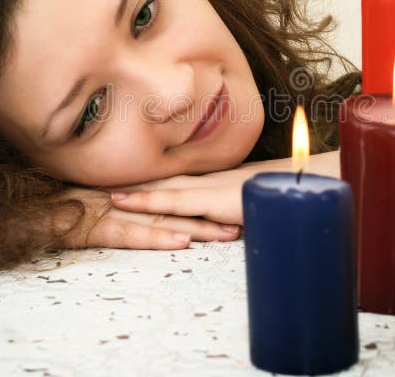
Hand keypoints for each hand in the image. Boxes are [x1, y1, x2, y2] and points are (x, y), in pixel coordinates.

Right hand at [52, 188, 240, 249]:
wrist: (27, 209)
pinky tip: (181, 241)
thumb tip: (154, 204)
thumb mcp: (106, 200)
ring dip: (199, 227)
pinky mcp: (100, 228)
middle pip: (180, 205)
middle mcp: (131, 198)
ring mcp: (117, 212)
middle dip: (215, 213)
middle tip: (246, 218)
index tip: (237, 203)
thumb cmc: (66, 205)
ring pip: (165, 220)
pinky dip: (158, 238)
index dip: (209, 199)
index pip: (179, 194)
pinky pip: (134, 234)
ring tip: (228, 234)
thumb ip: (133, 200)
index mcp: (135, 191)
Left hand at [107, 150, 341, 224]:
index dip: (138, 178)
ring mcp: (208, 188)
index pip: (169, 177)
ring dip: (123, 188)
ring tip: (86, 188)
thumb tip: (227, 216)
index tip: (107, 178)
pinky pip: (174, 201)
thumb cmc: (289, 192)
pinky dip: (147, 200)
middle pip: (155, 178)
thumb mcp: (257, 200)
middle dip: (120, 180)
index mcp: (213, 180)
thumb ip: (239, 204)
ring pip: (155, 187)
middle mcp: (205, 180)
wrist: (315, 183)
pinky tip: (123, 202)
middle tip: (80, 179)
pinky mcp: (214, 200)